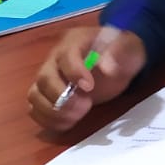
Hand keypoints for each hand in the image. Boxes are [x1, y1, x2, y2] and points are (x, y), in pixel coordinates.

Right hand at [26, 26, 147, 131]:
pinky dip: (48, 120)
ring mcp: (49, 78)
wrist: (119, 58)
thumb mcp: (129, 47)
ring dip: (53, 112)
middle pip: (44, 78)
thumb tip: (107, 68)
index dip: (74, 72)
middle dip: (62, 97)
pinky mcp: (48, 96)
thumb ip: (119, 54)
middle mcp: (55, 59)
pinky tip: (69, 122)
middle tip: (86, 105)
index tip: (89, 87)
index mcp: (75, 42)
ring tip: (78, 115)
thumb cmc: (122, 51)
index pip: (65, 56)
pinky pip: (35, 109)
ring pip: (35, 96)